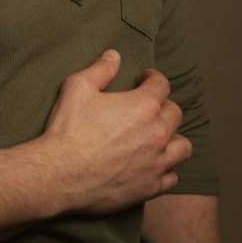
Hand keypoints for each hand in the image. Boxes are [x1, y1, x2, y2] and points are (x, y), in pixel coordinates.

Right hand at [41, 50, 192, 214]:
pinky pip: (172, 177)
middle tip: (149, 108)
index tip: (145, 79)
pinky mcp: (150, 187)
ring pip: (182, 147)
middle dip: (163, 106)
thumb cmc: (68, 129)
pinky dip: (166, 169)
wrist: (59, 174)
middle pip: (175, 114)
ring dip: (173, 139)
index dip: (153, 78)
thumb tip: (114, 55)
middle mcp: (157, 133)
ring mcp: (156, 162)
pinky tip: (153, 165)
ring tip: (158, 137)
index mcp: (143, 105)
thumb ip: (100, 69)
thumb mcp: (78, 87)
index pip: (162, 85)